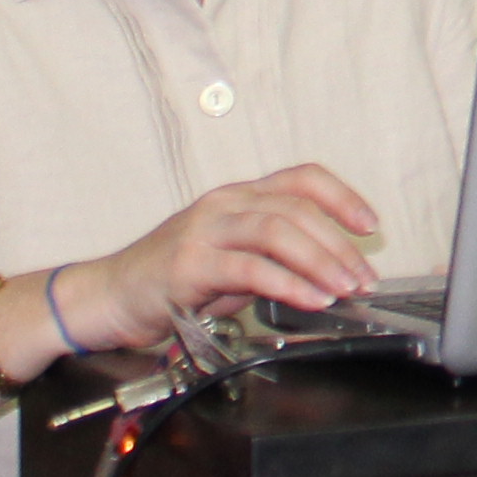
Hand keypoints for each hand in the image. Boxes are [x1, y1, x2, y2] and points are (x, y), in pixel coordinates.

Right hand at [63, 166, 386, 346]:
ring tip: (345, 288)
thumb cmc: (167, 282)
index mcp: (238, 197)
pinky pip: (251, 268)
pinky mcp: (190, 263)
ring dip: (322, 261)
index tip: (370, 225)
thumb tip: (325, 272)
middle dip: (341, 245)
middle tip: (364, 277)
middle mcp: (225, 204)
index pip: (302, 178)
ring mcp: (205, 229)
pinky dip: (289, 283)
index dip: (342, 197)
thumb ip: (270, 259)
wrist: (106, 298)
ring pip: (279, 230)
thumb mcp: (229, 263)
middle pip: (299, 208)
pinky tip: (310, 298)